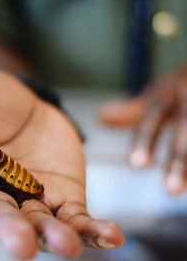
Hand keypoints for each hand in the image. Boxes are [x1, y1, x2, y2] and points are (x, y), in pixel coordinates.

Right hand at [0, 71, 123, 258]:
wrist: (27, 104)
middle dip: (9, 231)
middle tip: (20, 248)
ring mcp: (30, 196)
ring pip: (38, 222)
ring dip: (53, 236)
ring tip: (66, 245)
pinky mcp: (62, 196)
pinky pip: (75, 217)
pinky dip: (90, 229)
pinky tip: (110, 236)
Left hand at [99, 68, 186, 194]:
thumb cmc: (180, 90)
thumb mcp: (158, 95)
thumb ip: (132, 111)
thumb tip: (100, 116)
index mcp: (172, 86)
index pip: (154, 114)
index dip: (145, 139)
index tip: (136, 165)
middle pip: (186, 127)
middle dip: (179, 159)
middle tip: (169, 190)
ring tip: (184, 193)